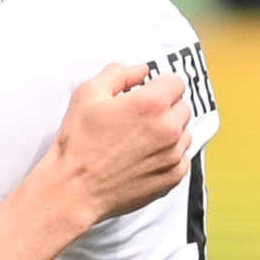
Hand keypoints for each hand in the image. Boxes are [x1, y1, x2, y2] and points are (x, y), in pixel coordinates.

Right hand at [49, 65, 190, 222]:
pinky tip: (144, 157)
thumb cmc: (78, 143)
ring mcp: (173, 156)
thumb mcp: (88, 94)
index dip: (159, 84)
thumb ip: (118, 73)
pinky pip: (182, 158)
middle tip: (139, 117)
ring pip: (184, 133)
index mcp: (152, 104)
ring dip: (169, 132)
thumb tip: (141, 70)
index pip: (176, 82)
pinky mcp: (172, 178)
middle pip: (182, 107)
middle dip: (165, 107)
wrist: (74, 189)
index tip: (147, 93)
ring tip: (140, 139)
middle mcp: (168, 129)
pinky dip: (168, 155)